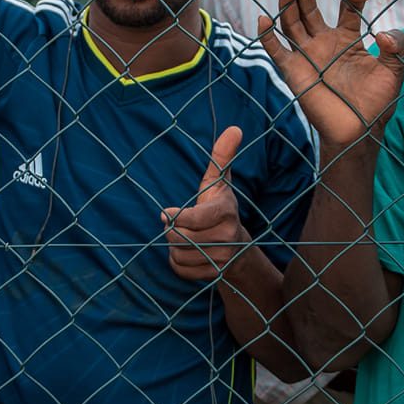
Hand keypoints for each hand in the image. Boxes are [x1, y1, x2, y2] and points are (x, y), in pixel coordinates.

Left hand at [163, 126, 251, 281]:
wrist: (238, 246)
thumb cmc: (220, 207)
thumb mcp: (220, 182)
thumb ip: (222, 157)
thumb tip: (234, 128)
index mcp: (226, 212)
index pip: (194, 219)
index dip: (176, 217)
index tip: (165, 214)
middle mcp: (227, 238)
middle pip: (180, 237)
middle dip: (173, 230)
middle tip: (178, 224)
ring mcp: (222, 259)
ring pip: (179, 255)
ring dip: (174, 247)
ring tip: (186, 238)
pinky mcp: (214, 275)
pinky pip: (181, 270)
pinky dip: (177, 262)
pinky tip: (187, 253)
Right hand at [257, 0, 403, 147]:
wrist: (359, 131)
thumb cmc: (377, 102)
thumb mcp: (394, 71)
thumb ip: (396, 48)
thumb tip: (383, 34)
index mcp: (348, 39)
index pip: (346, 9)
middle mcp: (325, 43)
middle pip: (310, 10)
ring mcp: (307, 56)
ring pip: (291, 24)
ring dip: (288, 5)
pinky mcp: (294, 72)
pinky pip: (276, 51)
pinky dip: (267, 36)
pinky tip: (263, 18)